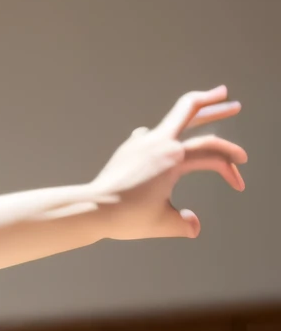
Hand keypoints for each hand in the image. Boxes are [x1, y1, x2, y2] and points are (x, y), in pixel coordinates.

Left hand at [94, 86, 245, 240]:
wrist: (91, 209)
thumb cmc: (126, 217)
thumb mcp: (162, 223)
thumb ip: (183, 224)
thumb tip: (193, 226)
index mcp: (173, 158)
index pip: (213, 155)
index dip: (231, 169)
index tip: (238, 185)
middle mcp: (158, 143)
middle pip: (191, 111)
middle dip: (215, 106)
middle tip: (234, 104)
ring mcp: (141, 142)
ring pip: (173, 119)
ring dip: (193, 113)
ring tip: (208, 107)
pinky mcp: (129, 148)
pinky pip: (153, 134)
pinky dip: (168, 132)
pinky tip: (169, 138)